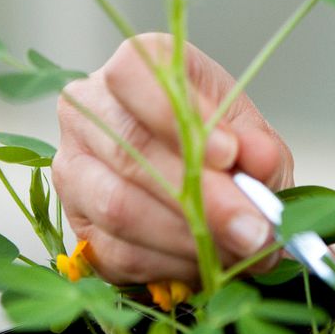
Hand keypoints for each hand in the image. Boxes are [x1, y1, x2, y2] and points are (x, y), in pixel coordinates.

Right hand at [52, 34, 292, 286]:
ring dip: (188, 235)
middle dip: (197, 193)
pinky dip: (171, 263)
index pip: (129, 74)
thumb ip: (260, 147)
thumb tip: (257, 158)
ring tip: (240, 246)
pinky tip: (208, 260)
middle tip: (252, 224)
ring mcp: (73, 171)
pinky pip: (117, 252)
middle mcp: (87, 112)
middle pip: (126, 148)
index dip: (173, 115)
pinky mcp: (77, 227)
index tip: (227, 152)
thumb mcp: (253, 136)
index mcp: (130, 70)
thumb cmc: (223, 142)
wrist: (208, 183)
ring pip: (118, 206)